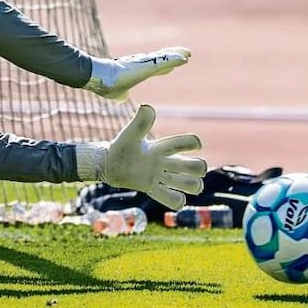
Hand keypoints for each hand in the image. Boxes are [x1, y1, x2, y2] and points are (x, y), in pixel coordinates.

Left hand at [76, 104, 205, 210]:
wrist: (108, 164)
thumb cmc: (122, 146)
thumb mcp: (130, 134)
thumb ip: (140, 122)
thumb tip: (147, 107)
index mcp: (164, 148)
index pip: (189, 142)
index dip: (193, 143)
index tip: (185, 145)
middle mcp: (168, 163)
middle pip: (199, 167)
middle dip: (197, 168)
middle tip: (177, 168)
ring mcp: (163, 178)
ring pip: (193, 186)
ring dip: (189, 186)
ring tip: (172, 182)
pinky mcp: (155, 190)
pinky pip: (175, 201)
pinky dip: (175, 200)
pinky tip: (161, 192)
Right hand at [84, 46, 190, 100]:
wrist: (101, 78)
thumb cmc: (105, 85)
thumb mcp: (116, 93)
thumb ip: (121, 94)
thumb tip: (122, 98)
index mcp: (134, 71)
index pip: (152, 67)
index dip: (162, 67)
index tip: (170, 68)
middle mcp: (141, 64)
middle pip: (160, 59)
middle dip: (172, 56)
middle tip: (185, 55)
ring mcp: (145, 63)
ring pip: (164, 58)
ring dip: (176, 55)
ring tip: (188, 54)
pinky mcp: (148, 65)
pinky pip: (165, 61)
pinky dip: (175, 59)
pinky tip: (185, 58)